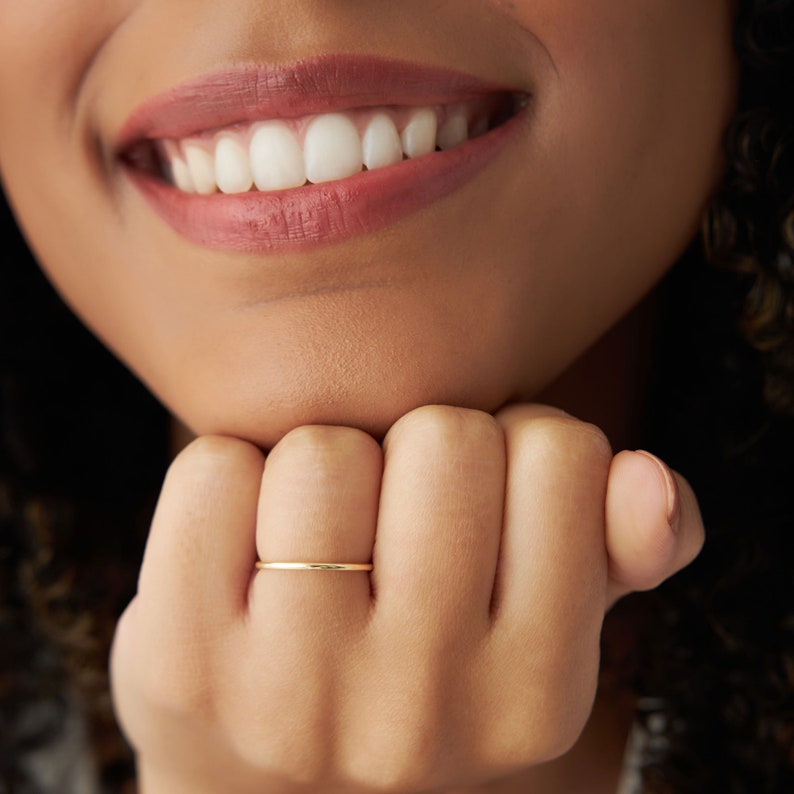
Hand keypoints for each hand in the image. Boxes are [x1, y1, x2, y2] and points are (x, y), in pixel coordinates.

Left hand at [110, 405, 702, 793]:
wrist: (267, 793)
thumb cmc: (416, 680)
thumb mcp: (534, 637)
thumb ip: (614, 556)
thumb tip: (650, 476)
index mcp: (536, 693)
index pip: (560, 454)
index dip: (514, 444)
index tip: (480, 496)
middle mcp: (420, 709)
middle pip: (443, 436)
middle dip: (418, 451)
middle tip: (393, 517)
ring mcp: (291, 693)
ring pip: (324, 452)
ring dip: (323, 466)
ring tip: (319, 538)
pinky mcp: (178, 662)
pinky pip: (213, 470)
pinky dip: (229, 477)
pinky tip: (241, 543)